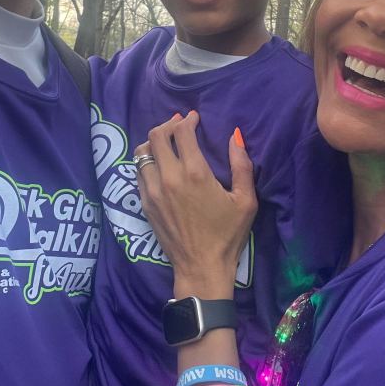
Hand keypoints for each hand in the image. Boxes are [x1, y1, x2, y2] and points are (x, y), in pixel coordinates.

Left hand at [135, 112, 256, 298]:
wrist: (201, 267)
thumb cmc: (228, 235)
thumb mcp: (246, 201)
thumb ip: (242, 165)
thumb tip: (235, 136)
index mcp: (195, 173)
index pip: (181, 133)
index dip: (187, 120)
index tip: (194, 118)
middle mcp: (169, 178)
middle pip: (156, 136)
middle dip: (167, 125)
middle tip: (179, 125)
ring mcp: (152, 191)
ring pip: (142, 153)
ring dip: (153, 142)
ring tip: (166, 142)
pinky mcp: (144, 203)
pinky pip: (138, 173)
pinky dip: (146, 161)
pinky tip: (158, 164)